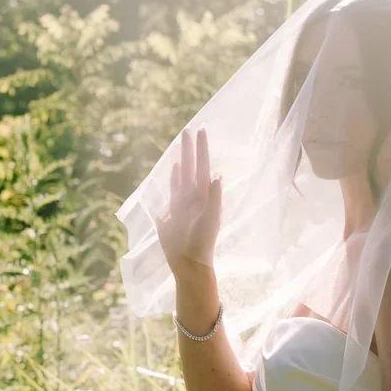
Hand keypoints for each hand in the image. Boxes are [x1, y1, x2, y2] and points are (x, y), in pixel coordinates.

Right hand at [155, 126, 221, 278]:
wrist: (188, 261)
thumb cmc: (202, 242)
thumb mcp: (210, 219)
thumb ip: (214, 198)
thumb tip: (217, 174)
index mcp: (204, 195)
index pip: (203, 166)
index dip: (202, 148)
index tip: (201, 130)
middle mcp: (194, 195)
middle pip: (192, 166)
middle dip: (191, 148)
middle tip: (188, 129)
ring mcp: (183, 202)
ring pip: (182, 174)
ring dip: (182, 159)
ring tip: (181, 145)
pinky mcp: (173, 210)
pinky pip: (173, 188)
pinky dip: (173, 176)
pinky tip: (174, 167)